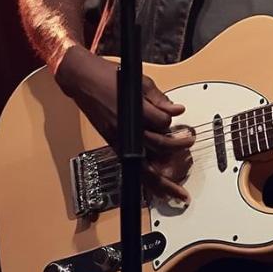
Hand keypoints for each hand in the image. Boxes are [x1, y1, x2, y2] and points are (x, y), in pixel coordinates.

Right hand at [56, 46, 193, 200]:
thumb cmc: (109, 78)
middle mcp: (126, 131)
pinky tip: (156, 188)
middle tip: (189, 142)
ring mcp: (119, 141)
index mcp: (134, 113)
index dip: (172, 117)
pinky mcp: (115, 145)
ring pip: (143, 168)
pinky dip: (145, 180)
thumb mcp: (141, 82)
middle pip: (157, 147)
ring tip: (177, 193)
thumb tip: (177, 110)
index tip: (176, 112)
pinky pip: (132, 167)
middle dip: (177, 147)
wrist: (83, 81)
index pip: (163, 123)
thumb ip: (160, 100)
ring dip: (162, 182)